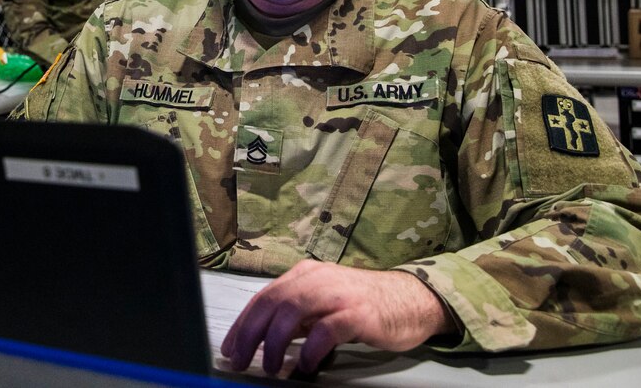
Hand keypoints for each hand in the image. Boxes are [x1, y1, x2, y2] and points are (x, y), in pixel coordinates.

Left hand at [221, 261, 454, 375]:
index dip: (243, 323)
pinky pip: (326, 329)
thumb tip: (262, 338)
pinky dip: (311, 349)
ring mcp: (339, 294)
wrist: (410, 299)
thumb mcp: (323, 304)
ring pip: (293, 312)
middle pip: (273, 303)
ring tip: (272, 367)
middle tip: (241, 360)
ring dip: (276, 342)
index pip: (264, 297)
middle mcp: (318, 278)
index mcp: (305, 274)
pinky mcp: (359, 313)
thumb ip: (296, 316)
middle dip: (251, 334)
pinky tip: (307, 365)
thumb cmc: (363, 305)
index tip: (230, 347)